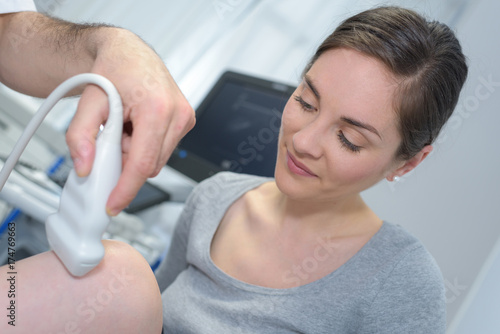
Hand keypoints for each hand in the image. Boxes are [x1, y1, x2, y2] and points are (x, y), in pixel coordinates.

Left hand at [65, 28, 194, 214]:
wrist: (128, 53)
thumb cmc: (114, 69)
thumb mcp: (88, 101)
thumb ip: (80, 135)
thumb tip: (85, 167)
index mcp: (158, 108)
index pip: (143, 164)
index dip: (126, 189)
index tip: (113, 204)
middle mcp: (178, 114)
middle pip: (151, 165)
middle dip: (126, 163)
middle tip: (110, 140)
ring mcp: (185, 118)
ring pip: (157, 160)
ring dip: (136, 154)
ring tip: (124, 128)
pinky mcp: (186, 121)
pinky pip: (163, 149)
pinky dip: (145, 146)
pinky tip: (136, 127)